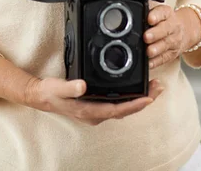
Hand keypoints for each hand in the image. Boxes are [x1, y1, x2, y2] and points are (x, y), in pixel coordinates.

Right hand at [24, 77, 163, 125]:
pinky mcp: (96, 104)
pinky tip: (135, 88)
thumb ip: (70, 87)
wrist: (41, 96)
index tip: (148, 98)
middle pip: (125, 110)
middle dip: (144, 100)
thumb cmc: (50, 93)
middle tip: (159, 88)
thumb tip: (83, 86)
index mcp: (89, 111)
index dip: (134, 105)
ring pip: (123, 107)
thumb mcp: (58, 88)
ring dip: (139, 98)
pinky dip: (129, 96)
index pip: (117, 110)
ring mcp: (96, 110)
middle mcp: (96, 114)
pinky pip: (117, 103)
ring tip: (153, 87)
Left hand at [144, 5, 200, 69]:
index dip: (156, 15)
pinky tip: (149, 63)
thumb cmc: (166, 20)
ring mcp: (174, 41)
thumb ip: (147, 12)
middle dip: (155, 34)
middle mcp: (173, 26)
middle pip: (165, 29)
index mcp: (167, 14)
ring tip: (148, 51)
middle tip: (146, 37)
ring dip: (156, 49)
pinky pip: (164, 58)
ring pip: (166, 45)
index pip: (162, 12)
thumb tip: (135, 15)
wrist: (186, 30)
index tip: (150, 19)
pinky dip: (156, 62)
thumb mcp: (160, 12)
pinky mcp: (172, 54)